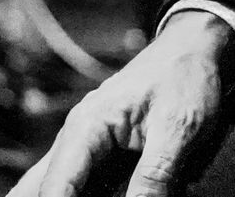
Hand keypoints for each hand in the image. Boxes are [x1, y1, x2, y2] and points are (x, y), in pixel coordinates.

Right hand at [9, 8, 234, 196]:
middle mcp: (77, 138)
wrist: (194, 51)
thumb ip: (154, 177)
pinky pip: (75, 185)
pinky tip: (79, 191)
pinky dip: (71, 191)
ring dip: (54, 194)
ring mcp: (86, 148)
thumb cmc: (184, 79)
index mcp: (88, 127)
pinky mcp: (101, 158)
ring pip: (52, 186)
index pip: (57, 187)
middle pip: (40, 188)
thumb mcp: (178, 128)